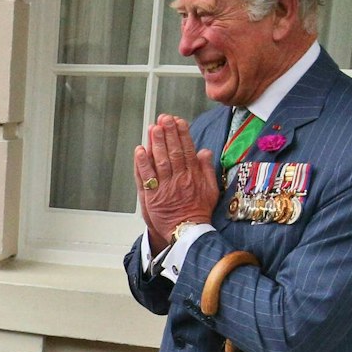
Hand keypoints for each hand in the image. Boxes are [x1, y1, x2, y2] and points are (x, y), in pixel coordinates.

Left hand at [134, 114, 218, 250]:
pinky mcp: (153, 197)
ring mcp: (165, 187)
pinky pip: (147, 177)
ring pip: (160, 161)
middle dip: (168, 133)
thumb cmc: (199, 211)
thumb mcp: (211, 189)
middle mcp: (179, 179)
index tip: (178, 120)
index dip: (182, 134)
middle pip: (173, 152)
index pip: (187, 150)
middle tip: (164, 118)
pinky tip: (140, 150)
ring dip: (155, 143)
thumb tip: (204, 151)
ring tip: (153, 128)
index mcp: (193, 176)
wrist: (188, 233)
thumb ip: (207, 169)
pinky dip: (142, 163)